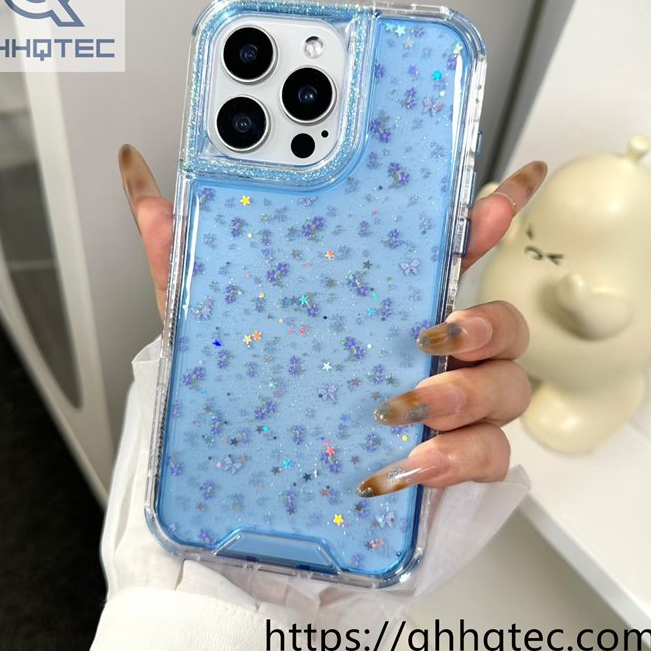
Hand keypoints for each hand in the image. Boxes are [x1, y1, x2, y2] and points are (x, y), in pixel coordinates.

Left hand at [118, 145, 546, 495]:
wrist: (248, 478)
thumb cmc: (244, 394)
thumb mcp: (208, 315)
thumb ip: (181, 244)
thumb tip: (139, 171)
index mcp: (388, 307)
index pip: (454, 250)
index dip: (491, 214)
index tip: (511, 182)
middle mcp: (430, 355)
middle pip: (503, 323)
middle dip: (486, 322)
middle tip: (433, 334)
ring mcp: (446, 411)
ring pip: (507, 388)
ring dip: (467, 395)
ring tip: (407, 405)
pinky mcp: (447, 466)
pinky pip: (487, 458)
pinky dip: (456, 461)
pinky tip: (406, 466)